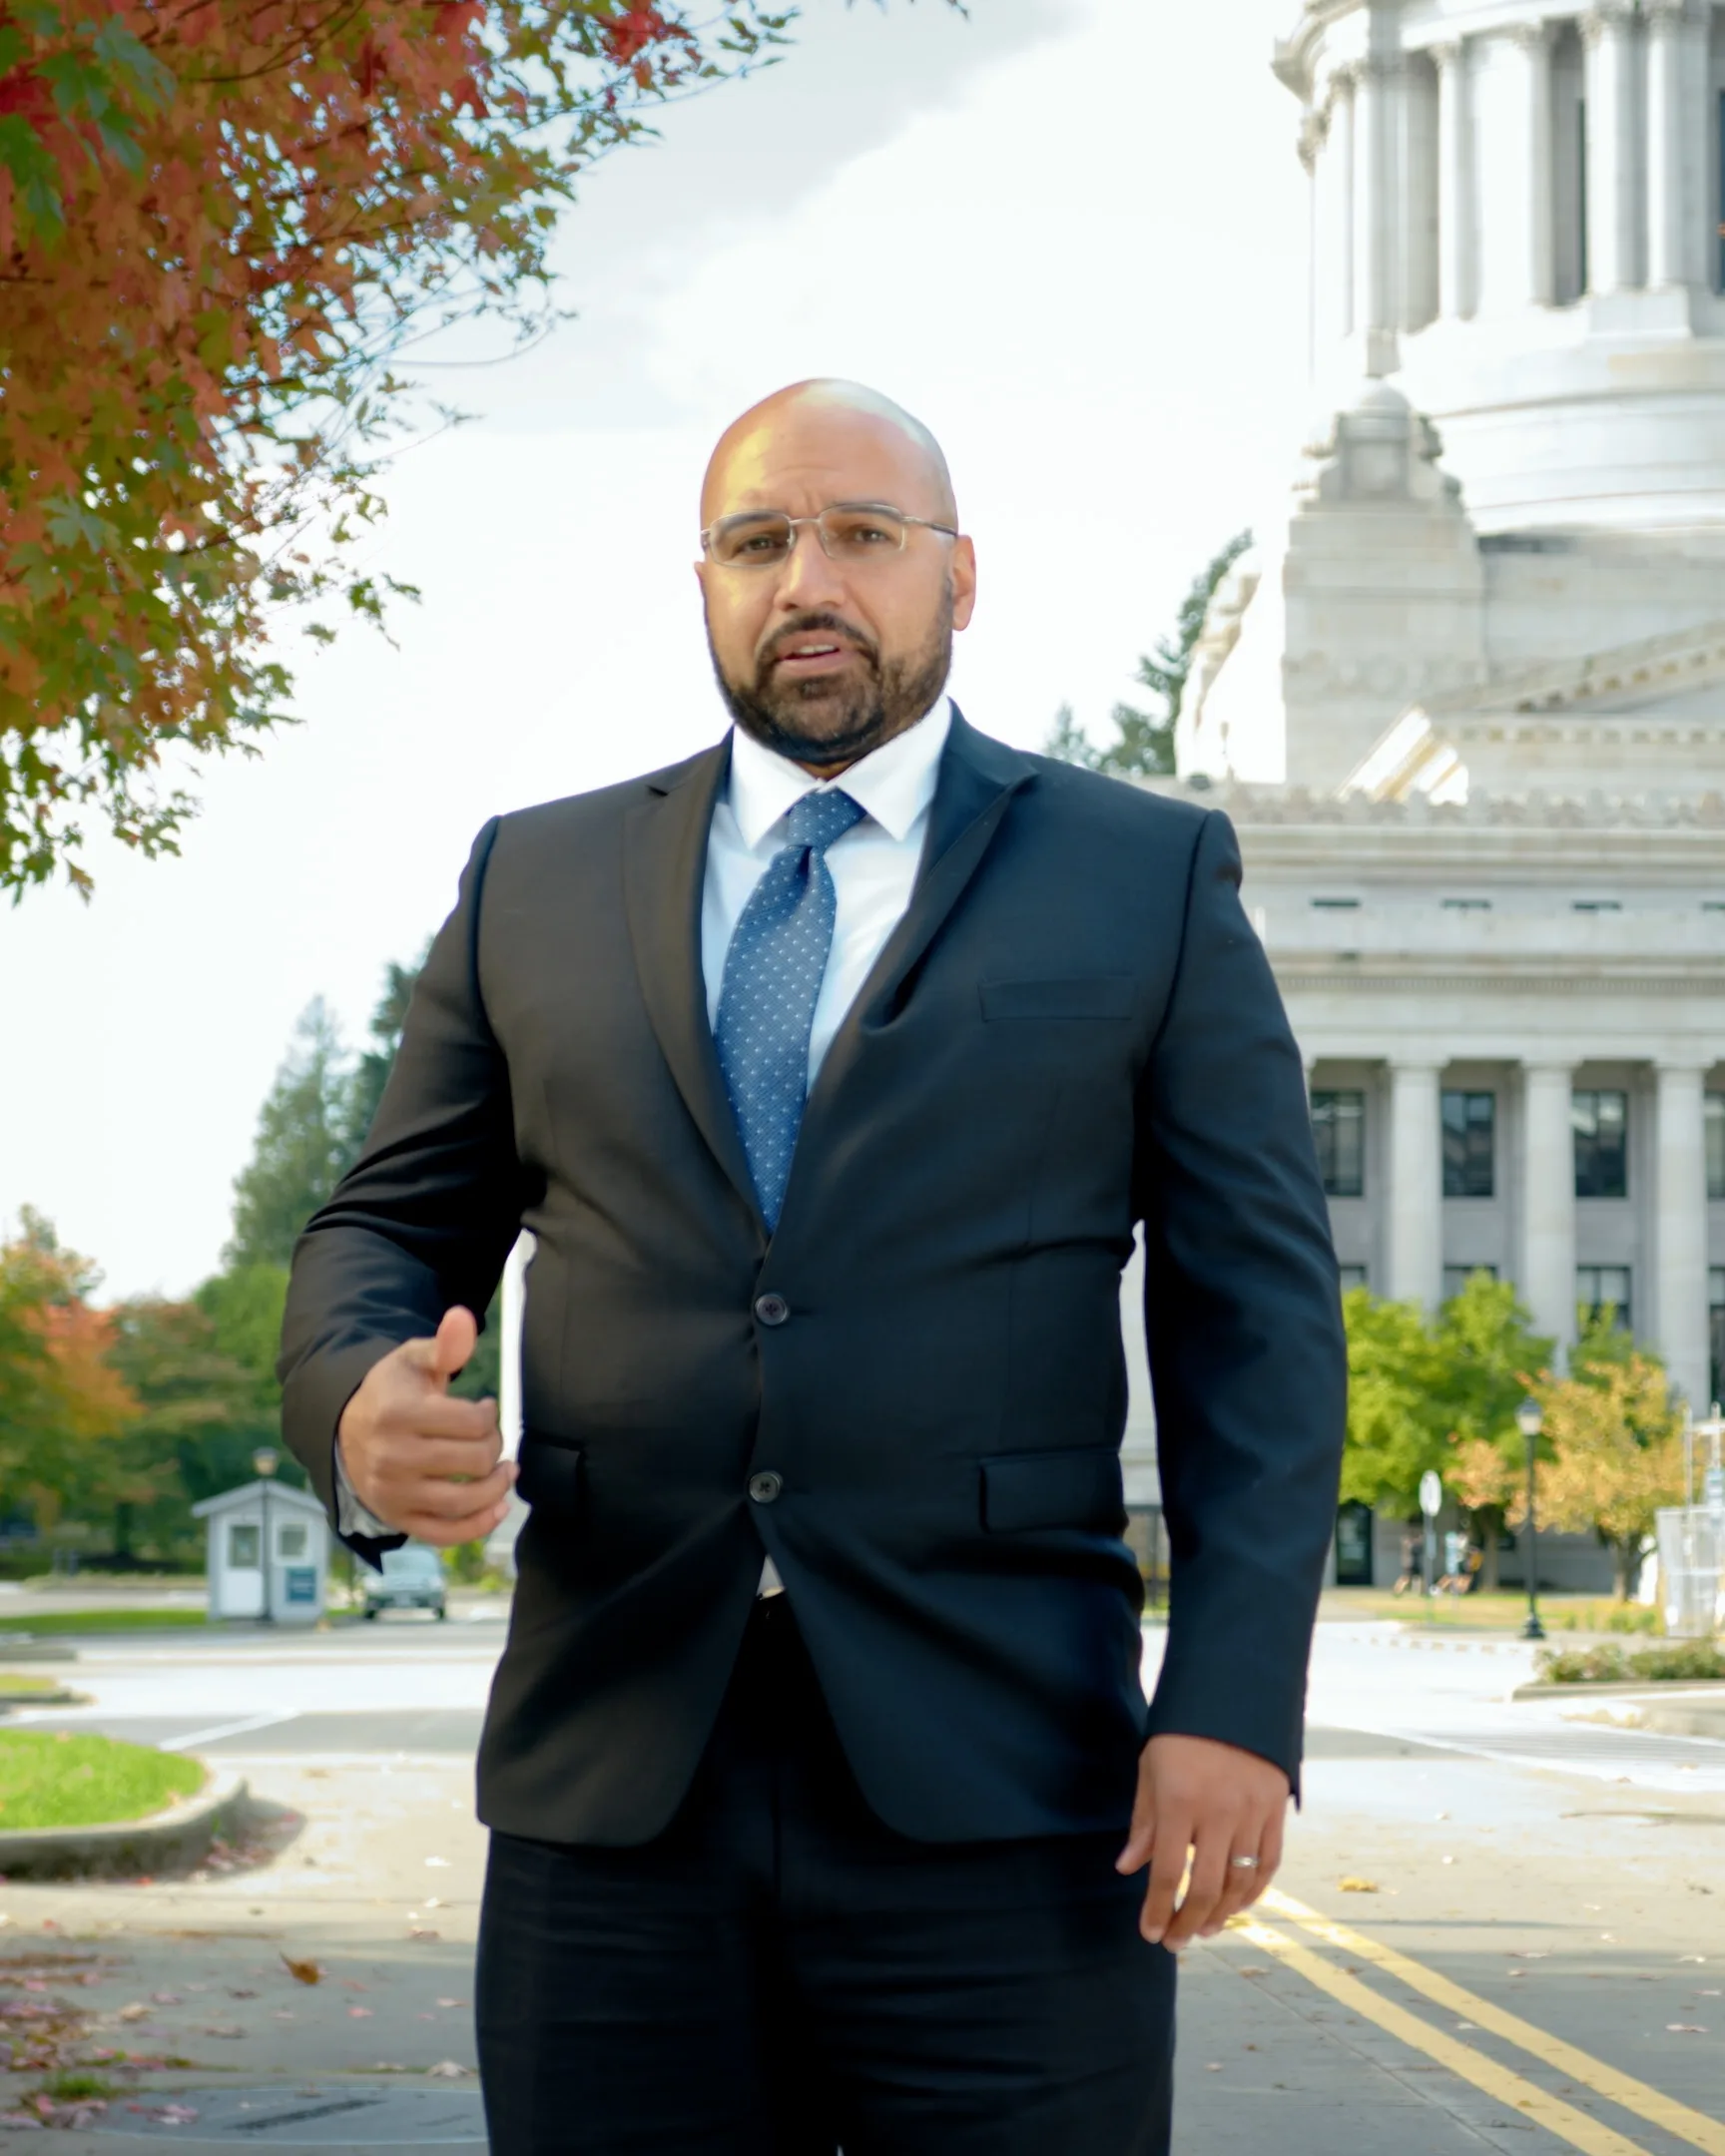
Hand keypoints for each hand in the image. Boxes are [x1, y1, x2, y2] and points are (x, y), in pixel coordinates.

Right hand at [336, 1307, 515, 1545]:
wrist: (346, 1428)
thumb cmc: (392, 1392)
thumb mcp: (413, 1360)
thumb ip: (445, 1345)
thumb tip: (463, 1317)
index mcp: (398, 1414)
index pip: (471, 1422)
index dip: (488, 1414)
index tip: (482, 1408)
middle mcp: (392, 1458)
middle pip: (474, 1460)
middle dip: (493, 1446)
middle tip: (487, 1437)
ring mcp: (393, 1493)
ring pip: (465, 1501)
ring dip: (497, 1487)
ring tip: (503, 1470)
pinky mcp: (397, 1518)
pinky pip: (445, 1534)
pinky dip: (478, 1525)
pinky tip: (498, 1507)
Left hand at [1115, 1733, 1289, 1951]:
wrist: (1232, 1693)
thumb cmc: (1180, 1733)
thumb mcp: (1150, 1770)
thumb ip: (1143, 1823)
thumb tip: (1127, 1869)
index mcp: (1180, 1801)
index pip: (1168, 1872)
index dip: (1159, 1909)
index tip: (1150, 1934)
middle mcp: (1219, 1811)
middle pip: (1207, 1887)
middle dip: (1189, 1921)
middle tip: (1176, 1942)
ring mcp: (1253, 1811)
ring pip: (1241, 1881)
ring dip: (1223, 1914)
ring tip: (1204, 1929)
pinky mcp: (1277, 1808)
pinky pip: (1270, 1862)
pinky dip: (1255, 1891)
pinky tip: (1238, 1905)